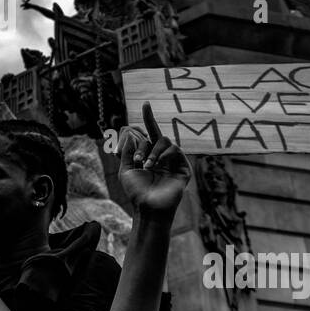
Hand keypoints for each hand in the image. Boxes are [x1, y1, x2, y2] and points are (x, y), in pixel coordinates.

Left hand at [118, 102, 190, 219]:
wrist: (148, 207)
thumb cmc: (136, 191)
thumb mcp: (126, 169)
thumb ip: (126, 151)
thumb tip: (130, 132)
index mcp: (150, 154)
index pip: (149, 133)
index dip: (148, 118)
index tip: (146, 103)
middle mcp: (163, 155)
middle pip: (157, 135)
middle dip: (144, 144)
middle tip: (137, 159)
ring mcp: (174, 161)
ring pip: (165, 141)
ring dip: (152, 151)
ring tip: (145, 165)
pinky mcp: (183, 167)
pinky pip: (175, 150)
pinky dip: (163, 154)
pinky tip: (155, 166)